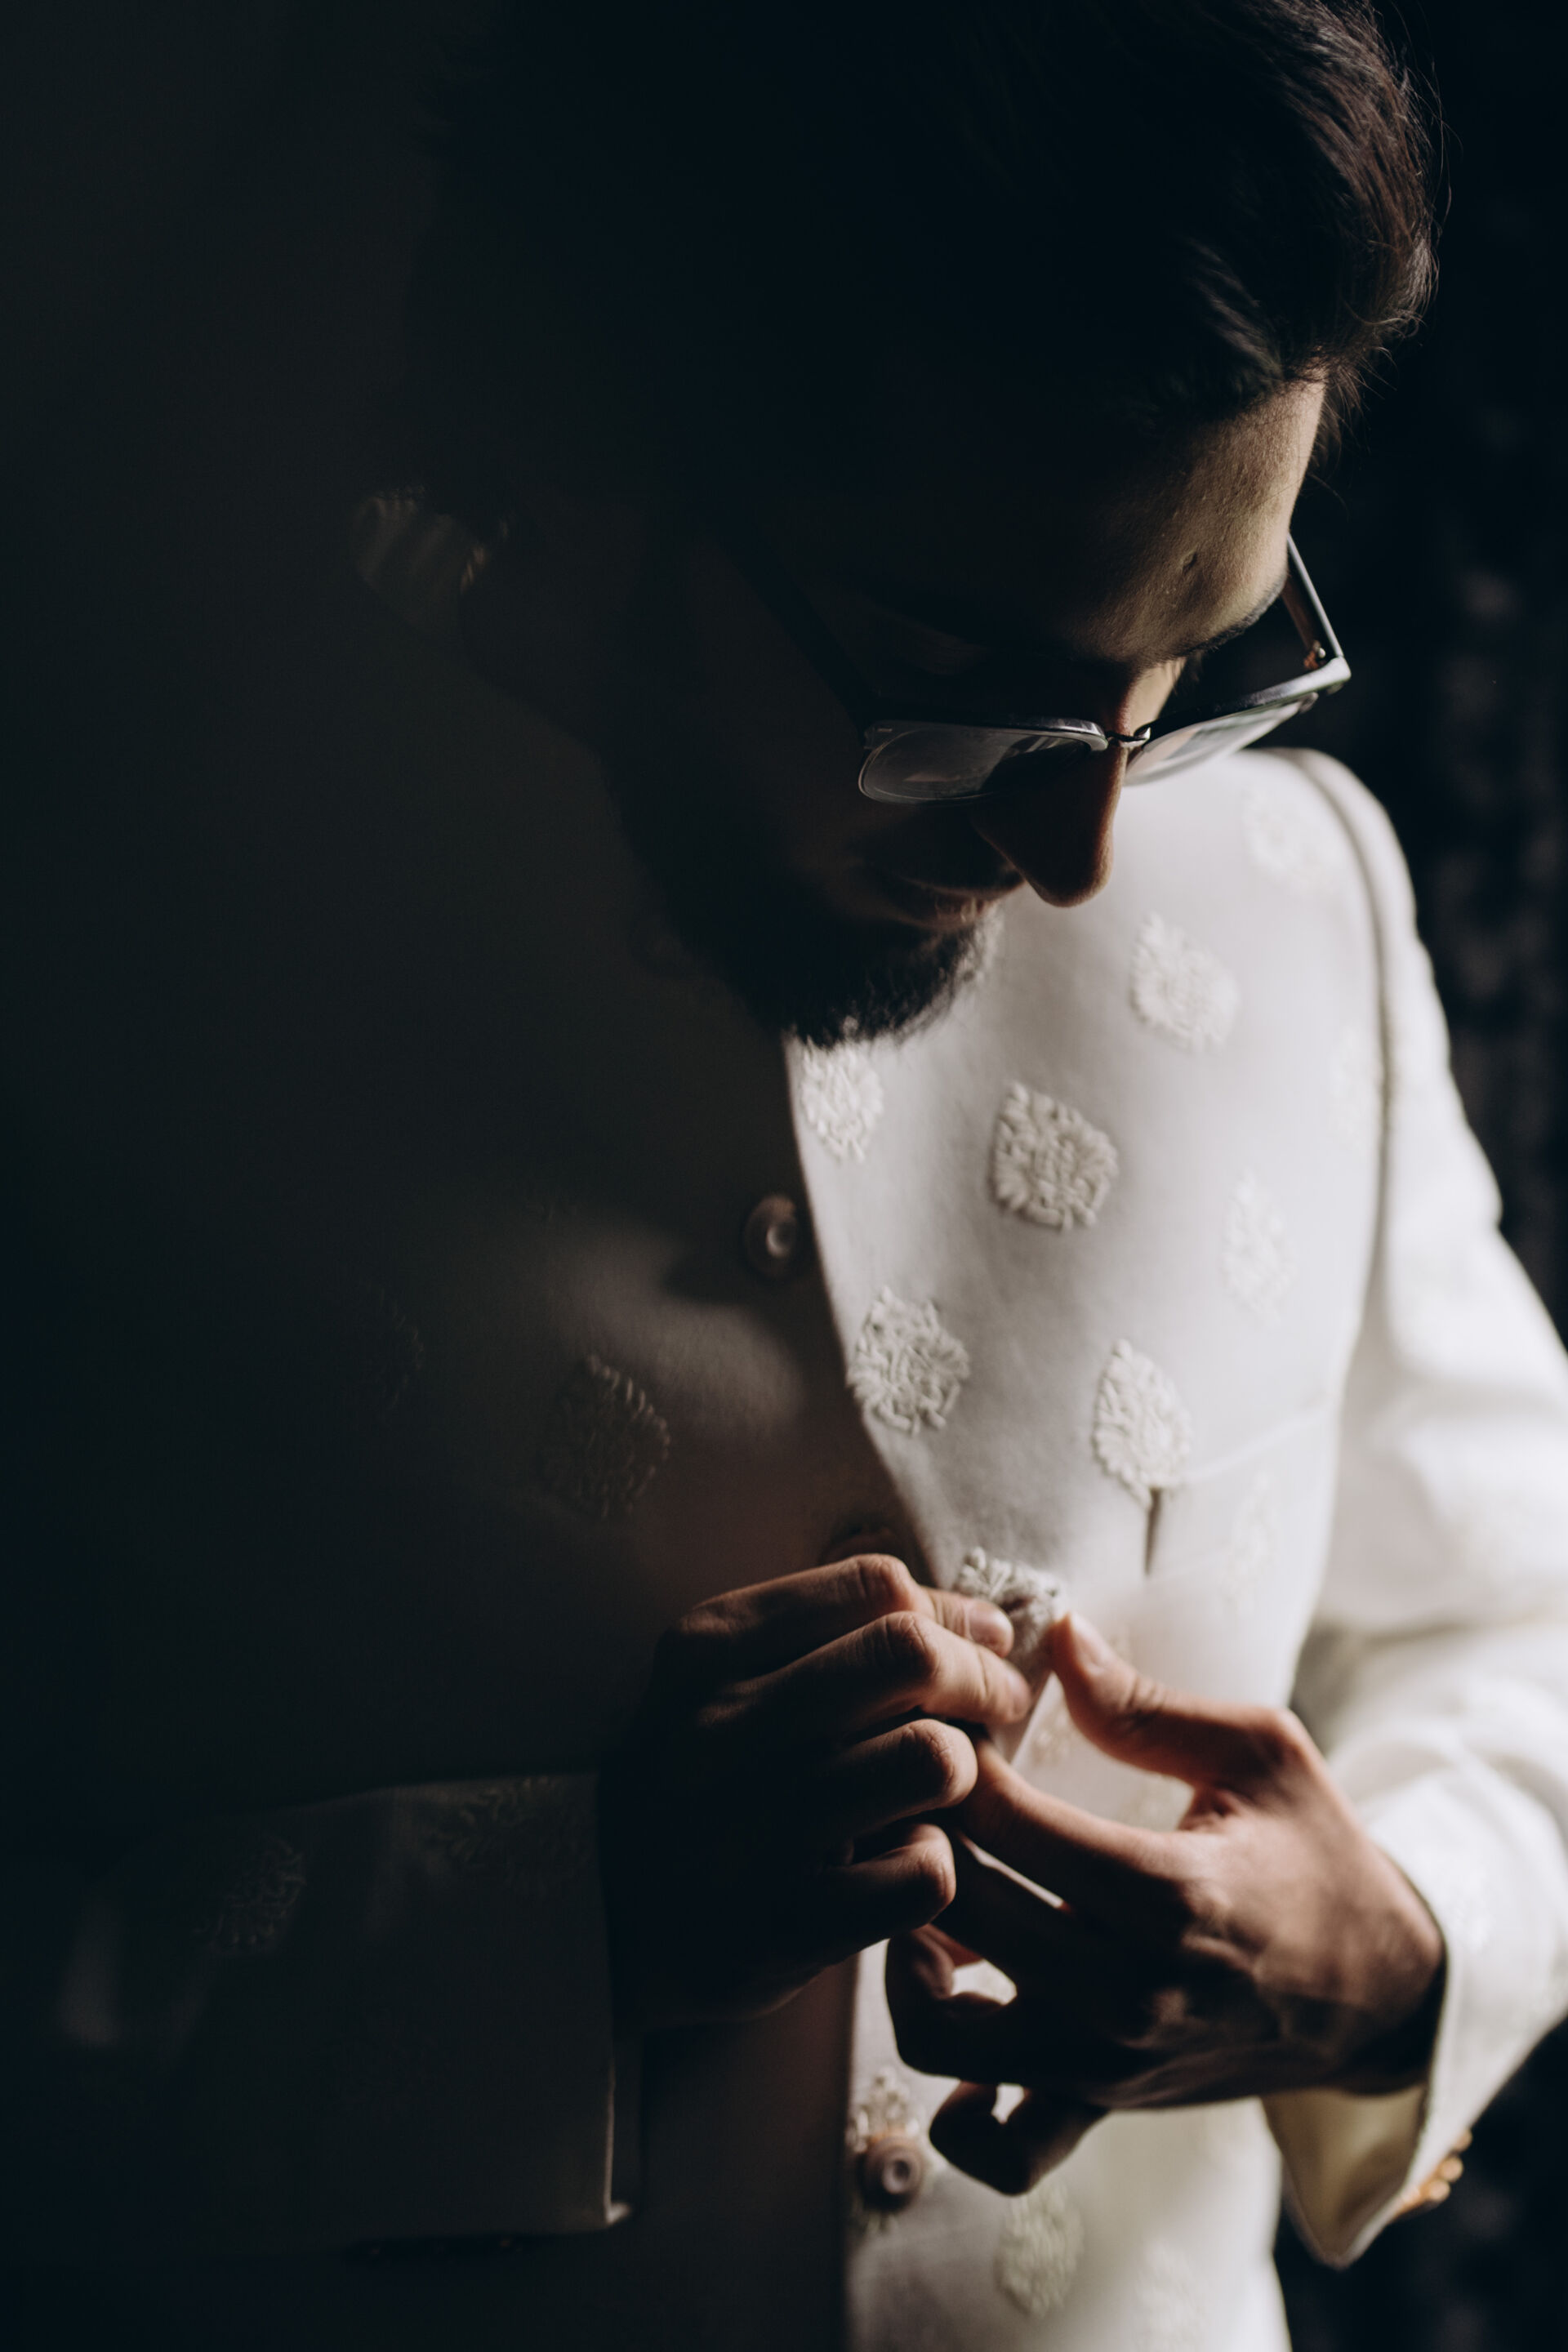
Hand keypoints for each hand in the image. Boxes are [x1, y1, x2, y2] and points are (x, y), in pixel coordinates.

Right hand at [598, 1554, 1032, 2033]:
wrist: (598, 1913)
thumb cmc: (701, 1777)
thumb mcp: (726, 1677)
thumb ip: (837, 1633)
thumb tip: (986, 1623)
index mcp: (707, 1648)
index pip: (876, 1587)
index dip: (953, 1614)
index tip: (981, 1645)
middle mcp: (719, 1730)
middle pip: (912, 1656)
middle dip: (980, 1678)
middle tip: (995, 1707)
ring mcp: (746, 1832)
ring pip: (933, 1759)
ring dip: (962, 1773)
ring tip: (938, 1790)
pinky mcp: (780, 1927)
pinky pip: (925, 1872)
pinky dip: (934, 1865)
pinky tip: (901, 1860)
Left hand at [886, 1613, 1445, 2193]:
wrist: (1380, 1993)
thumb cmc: (1314, 1854)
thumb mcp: (1259, 1751)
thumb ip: (1145, 1701)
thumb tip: (1057, 1634)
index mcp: (1165, 1890)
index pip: (994, 1817)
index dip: (944, 1754)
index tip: (943, 1718)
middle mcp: (1125, 1990)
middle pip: (949, 1908)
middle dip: (906, 1833)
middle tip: (908, 1786)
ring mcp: (1106, 2062)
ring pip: (939, 2032)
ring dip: (902, 1957)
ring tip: (921, 1889)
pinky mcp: (1100, 2108)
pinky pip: (996, 2146)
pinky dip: (951, 2094)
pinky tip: (957, 2006)